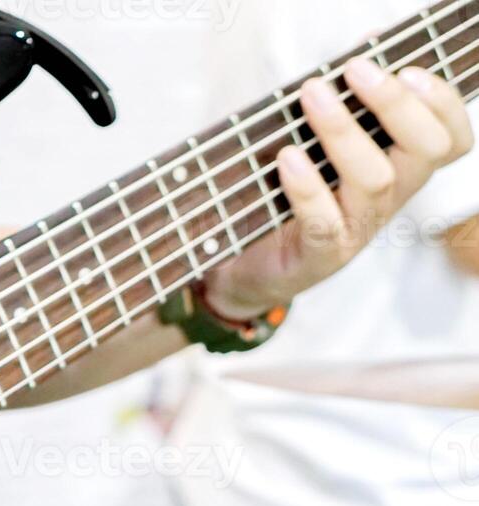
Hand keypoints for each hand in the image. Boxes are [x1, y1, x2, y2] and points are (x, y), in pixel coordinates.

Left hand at [205, 57, 474, 319]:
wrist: (247, 265)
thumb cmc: (287, 192)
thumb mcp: (320, 145)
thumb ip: (346, 103)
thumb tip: (366, 46)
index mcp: (401, 169)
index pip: (453, 139)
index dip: (444, 104)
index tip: (409, 69)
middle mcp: (389, 199)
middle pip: (425, 151)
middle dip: (395, 105)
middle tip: (356, 70)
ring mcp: (358, 229)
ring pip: (375, 180)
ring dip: (344, 132)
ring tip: (311, 94)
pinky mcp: (320, 255)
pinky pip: (324, 222)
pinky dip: (307, 187)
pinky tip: (287, 157)